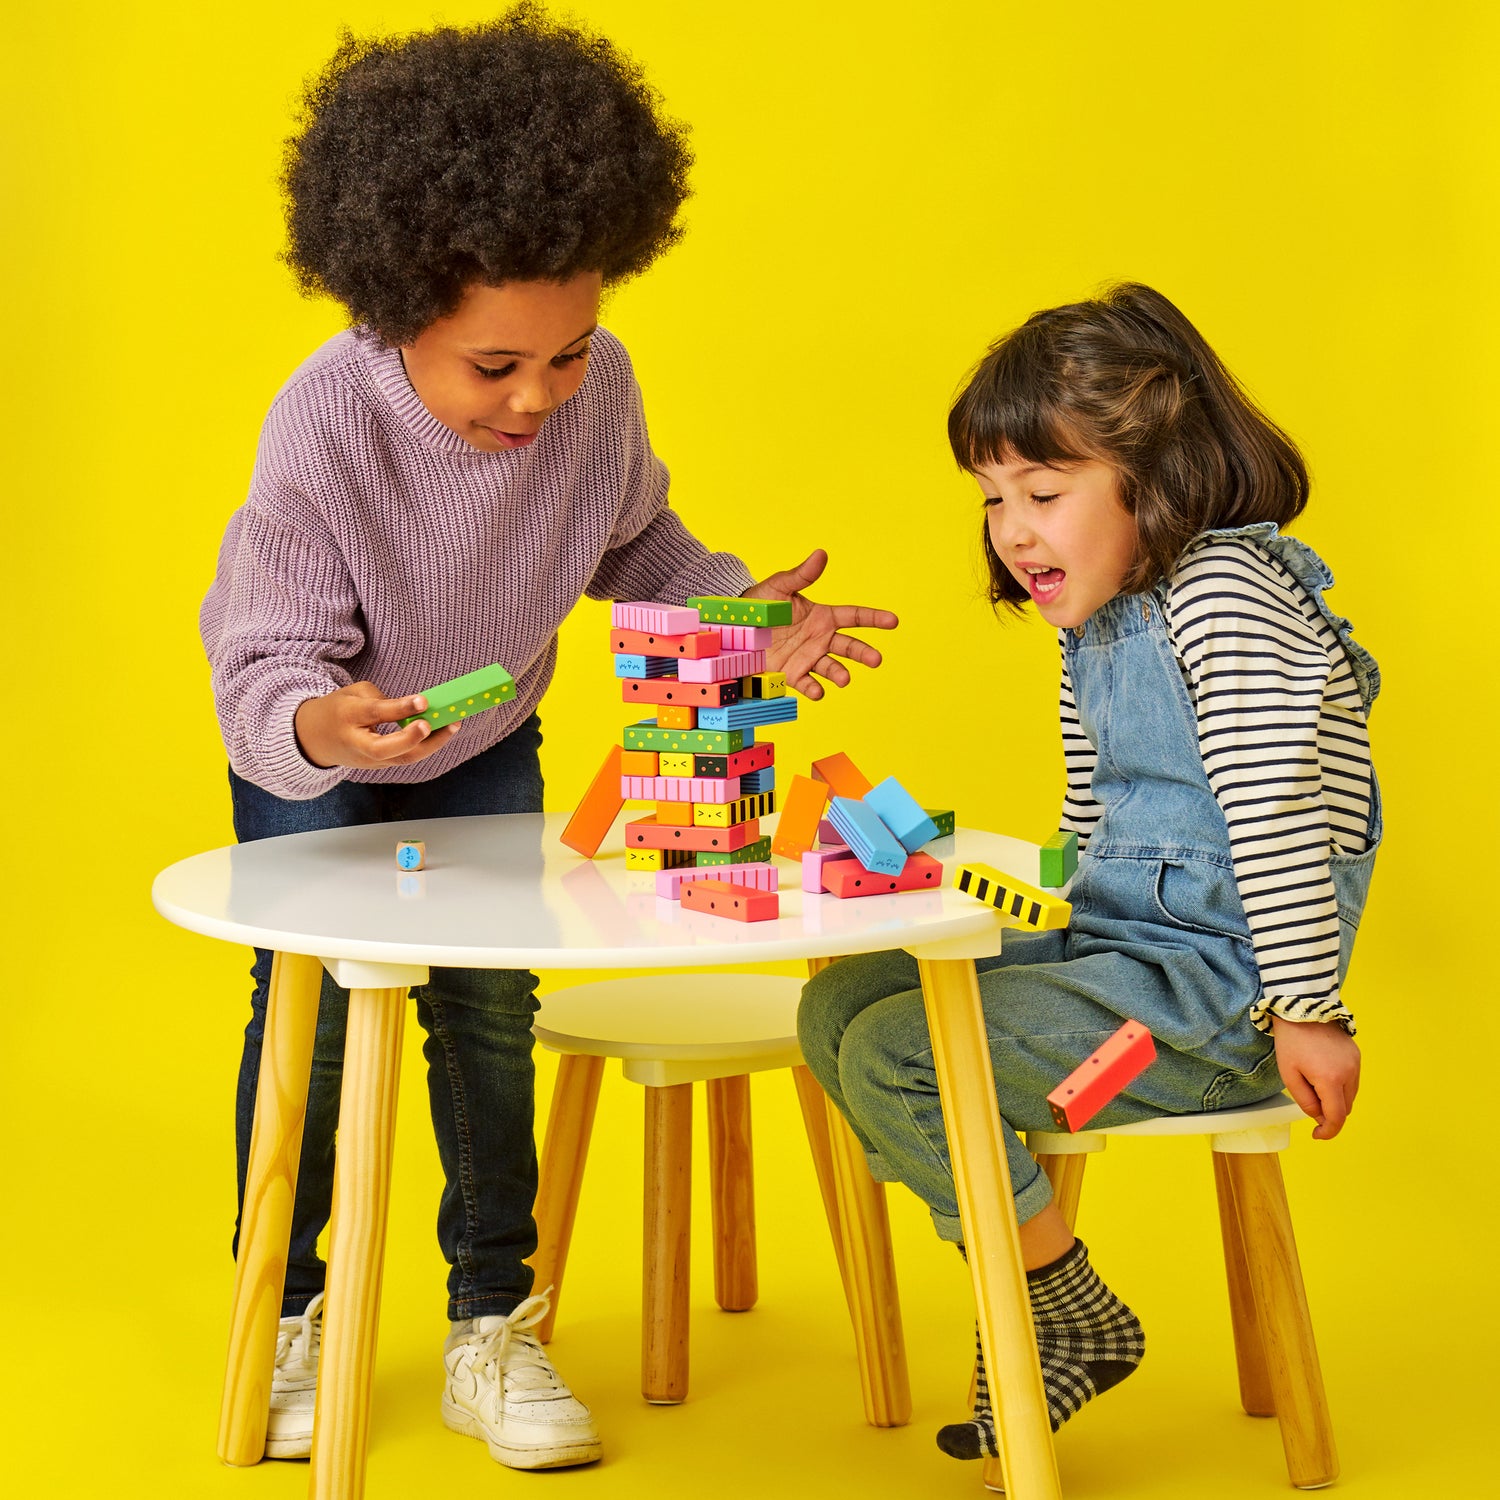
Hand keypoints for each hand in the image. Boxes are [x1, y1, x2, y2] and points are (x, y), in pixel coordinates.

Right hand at [294, 681, 458, 768]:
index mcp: (346, 717)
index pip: (375, 714)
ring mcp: (368, 760)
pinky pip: (405, 758)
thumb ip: (380, 698)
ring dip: (431, 745)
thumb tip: (413, 708)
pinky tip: (442, 733)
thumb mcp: (352, 693)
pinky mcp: (379, 766)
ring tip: (453, 725)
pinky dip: (425, 747)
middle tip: (436, 724)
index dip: (399, 708)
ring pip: (402, 759)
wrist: (314, 739)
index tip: (423, 701)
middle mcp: (357, 743)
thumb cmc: (339, 710)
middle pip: (386, 749)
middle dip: (413, 738)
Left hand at [743, 549, 897, 699]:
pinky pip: (806, 683)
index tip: (893, 621)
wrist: (738, 624)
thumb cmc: (762, 602)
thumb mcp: (780, 586)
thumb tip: (821, 554)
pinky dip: (813, 689)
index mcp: (823, 617)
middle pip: (849, 647)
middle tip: (876, 660)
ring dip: (840, 674)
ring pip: (831, 667)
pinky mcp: (792, 673)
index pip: (854, 617)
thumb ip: (802, 575)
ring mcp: (808, 657)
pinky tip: (818, 692)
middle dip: (863, 653)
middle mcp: (820, 639)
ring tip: (845, 679)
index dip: (874, 618)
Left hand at [1270, 1016, 1360, 1139]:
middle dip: (1328, 1112)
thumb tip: (1319, 1117)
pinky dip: (1340, 1085)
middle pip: (1345, 1108)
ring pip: (1350, 1095)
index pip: (1337, 1117)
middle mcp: (1349, 1073)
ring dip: (1335, 1099)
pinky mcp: (1356, 1055)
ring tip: (1313, 1082)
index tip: (1317, 1135)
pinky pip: (1352, 1080)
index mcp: (1330, 1080)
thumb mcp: (1289, 1075)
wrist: (1302, 1008)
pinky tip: (1322, 1072)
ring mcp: (1356, 1063)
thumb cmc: (1291, 1040)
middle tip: (1308, 1100)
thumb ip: (1305, 1101)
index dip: (1328, 1131)